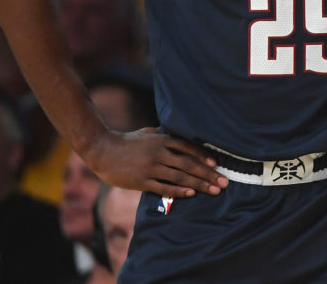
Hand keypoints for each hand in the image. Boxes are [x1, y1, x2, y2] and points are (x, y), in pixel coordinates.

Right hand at [84, 127, 229, 197]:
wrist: (102, 150)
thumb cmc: (127, 141)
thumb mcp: (148, 132)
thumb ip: (165, 135)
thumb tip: (182, 135)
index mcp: (162, 139)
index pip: (188, 148)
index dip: (203, 156)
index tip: (216, 164)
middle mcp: (159, 152)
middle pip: (189, 165)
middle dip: (209, 174)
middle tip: (224, 182)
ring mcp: (150, 167)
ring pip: (180, 177)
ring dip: (199, 184)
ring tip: (214, 190)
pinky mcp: (141, 181)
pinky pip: (163, 188)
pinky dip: (178, 191)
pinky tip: (191, 194)